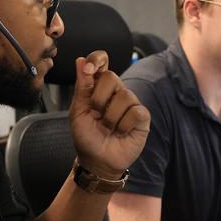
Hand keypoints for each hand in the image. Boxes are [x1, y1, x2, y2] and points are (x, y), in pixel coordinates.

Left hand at [68, 51, 150, 179]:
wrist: (97, 161)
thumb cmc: (87, 136)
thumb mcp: (78, 112)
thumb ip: (82, 87)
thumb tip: (81, 60)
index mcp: (98, 86)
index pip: (101, 61)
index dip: (96, 59)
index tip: (89, 67)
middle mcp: (116, 91)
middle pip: (111, 77)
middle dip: (98, 99)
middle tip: (96, 115)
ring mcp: (131, 102)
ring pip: (123, 96)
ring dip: (110, 118)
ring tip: (108, 128)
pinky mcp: (142, 116)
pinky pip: (134, 112)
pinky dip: (123, 125)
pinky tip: (121, 132)